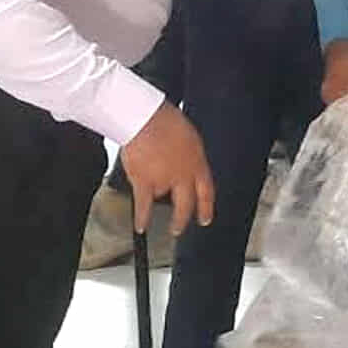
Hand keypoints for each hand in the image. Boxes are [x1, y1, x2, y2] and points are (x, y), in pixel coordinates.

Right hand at [118, 101, 215, 234]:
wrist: (146, 118)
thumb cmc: (165, 121)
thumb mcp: (190, 138)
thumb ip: (189, 156)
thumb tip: (185, 165)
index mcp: (198, 163)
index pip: (206, 191)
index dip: (206, 207)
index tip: (205, 218)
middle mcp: (184, 176)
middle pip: (186, 204)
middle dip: (182, 219)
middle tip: (178, 229)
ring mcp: (165, 181)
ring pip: (159, 195)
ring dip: (152, 190)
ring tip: (145, 174)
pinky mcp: (145, 183)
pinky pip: (144, 206)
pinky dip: (141, 218)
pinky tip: (141, 227)